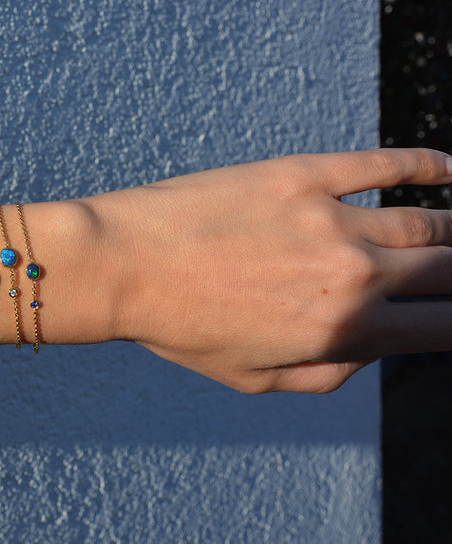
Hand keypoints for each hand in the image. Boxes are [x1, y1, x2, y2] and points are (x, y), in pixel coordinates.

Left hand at [90, 148, 451, 392]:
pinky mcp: (303, 174)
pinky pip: (383, 163)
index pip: (443, 326)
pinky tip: (449, 170)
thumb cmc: (182, 328)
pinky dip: (427, 165)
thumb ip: (329, 372)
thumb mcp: (255, 379)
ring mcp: (331, 219)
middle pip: (446, 269)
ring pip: (428, 221)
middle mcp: (353, 276)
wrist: (123, 265)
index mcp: (344, 332)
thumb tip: (376, 345)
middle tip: (451, 273)